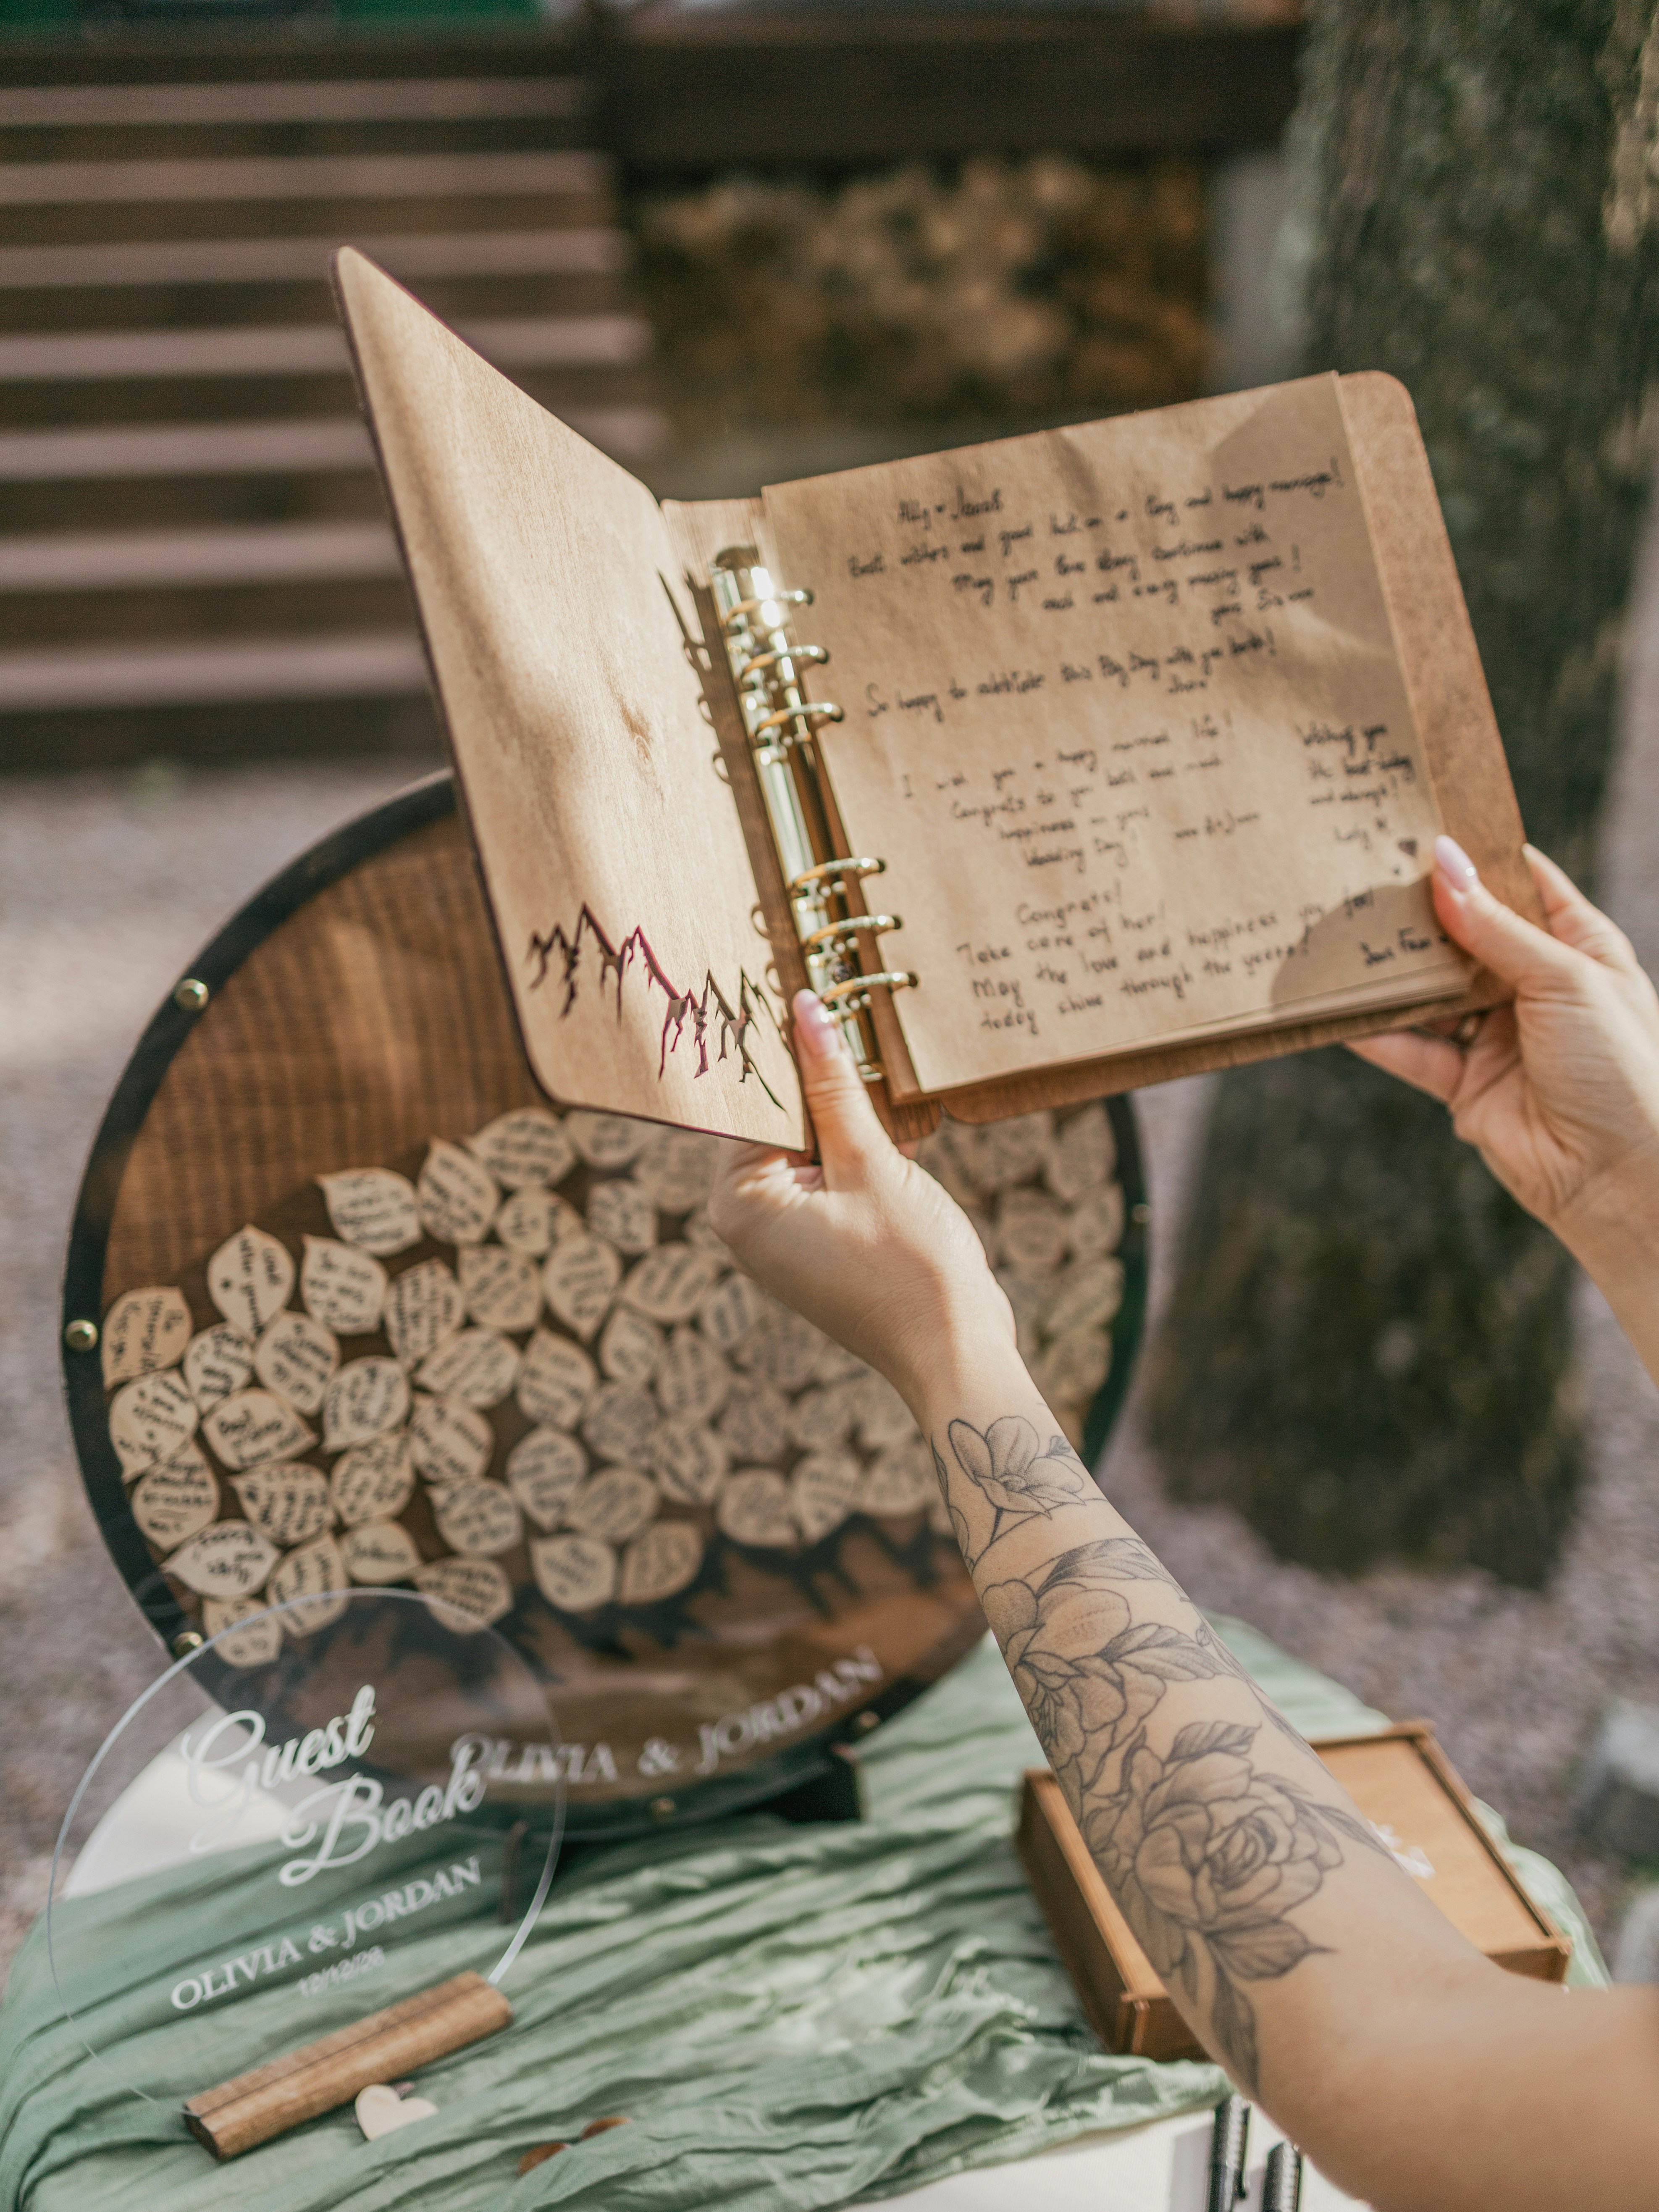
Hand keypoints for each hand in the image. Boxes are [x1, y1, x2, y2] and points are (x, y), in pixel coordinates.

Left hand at [708, 992, 1012, 1397]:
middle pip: (773, 1124)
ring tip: (864, 1053)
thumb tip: (806, 1011)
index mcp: (740, 1202)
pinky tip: (884, 1118)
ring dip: (839, 1111)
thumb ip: (835, 1087)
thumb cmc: (911, 1265)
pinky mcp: (816, 1247)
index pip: (746, 1103)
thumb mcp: (871, 1161)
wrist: (953, 1351)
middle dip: (811, 1076)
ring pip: (803, 1148)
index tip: (794, 988)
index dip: (776, 1048)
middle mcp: (746, 1223)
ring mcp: (780, 1240)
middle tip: (836, 1007)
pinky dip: (851, 1149)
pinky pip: (824, 1179)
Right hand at [1351, 838, 1658, 1266]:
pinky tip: (1338, 1006)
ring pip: (1432, 992)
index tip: (1426, 824)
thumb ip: (1496, 926)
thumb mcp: (1565, 979)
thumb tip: (1444, 861)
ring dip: (1393, 970)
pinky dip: (1375, 1032)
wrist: (1621, 1177)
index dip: (1480, 856)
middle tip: (1366, 872)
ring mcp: (1497, 1037)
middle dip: (1422, 910)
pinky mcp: (1465, 1085)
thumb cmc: (1622, 1067)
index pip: (1524, 886)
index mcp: (1579, 950)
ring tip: (1342, 931)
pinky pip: (1410, 1050)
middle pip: (1467, 935)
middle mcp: (1535, 988)